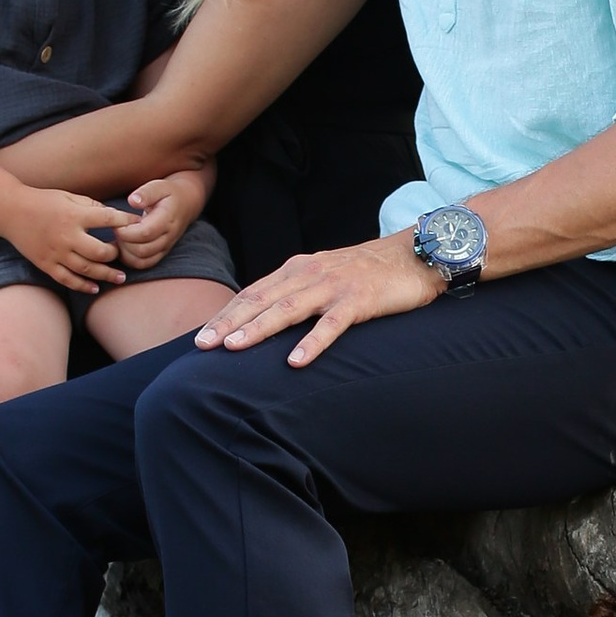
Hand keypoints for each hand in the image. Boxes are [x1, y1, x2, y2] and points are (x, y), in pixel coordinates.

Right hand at [4, 186, 130, 295]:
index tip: (138, 225)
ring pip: (86, 270)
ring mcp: (56, 253)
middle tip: (122, 254)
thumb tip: (114, 216)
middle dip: (115, 254)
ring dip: (106, 275)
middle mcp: (67, 236)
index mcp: (74, 216)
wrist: (11, 211)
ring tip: (120, 277)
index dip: (126, 222)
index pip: (108, 219)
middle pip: (100, 252)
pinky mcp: (46, 264)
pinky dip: (82, 286)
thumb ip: (91, 206)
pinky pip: (67, 280)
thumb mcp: (69, 197)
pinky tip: (95, 288)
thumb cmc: (43, 201)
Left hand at [114, 167, 212, 271]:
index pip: (145, 232)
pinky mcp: (160, 253)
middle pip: (142, 250)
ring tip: (120, 237)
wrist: (186, 203)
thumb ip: (146, 193)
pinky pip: (144, 264)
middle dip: (123, 241)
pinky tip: (124, 245)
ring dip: (125, 252)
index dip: (126, 231)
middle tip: (116, 229)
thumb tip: (132, 201)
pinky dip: (130, 259)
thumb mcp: (159, 186)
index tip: (116, 222)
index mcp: (167, 218)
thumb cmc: (168, 193)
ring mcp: (165, 247)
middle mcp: (168, 236)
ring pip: (141, 261)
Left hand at [197, 230, 441, 367]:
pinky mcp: (358, 301)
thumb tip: (266, 317)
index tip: (201, 336)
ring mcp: (333, 287)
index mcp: (297, 269)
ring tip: (233, 348)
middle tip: (202, 344)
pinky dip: (312, 343)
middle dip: (229, 322)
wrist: (414, 254)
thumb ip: (297, 291)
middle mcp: (309, 274)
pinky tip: (295, 362)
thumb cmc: (368, 271)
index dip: (225, 314)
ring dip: (258, 329)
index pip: (252, 293)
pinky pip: (331, 325)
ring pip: (288, 309)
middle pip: (261, 300)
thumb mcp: (324, 276)